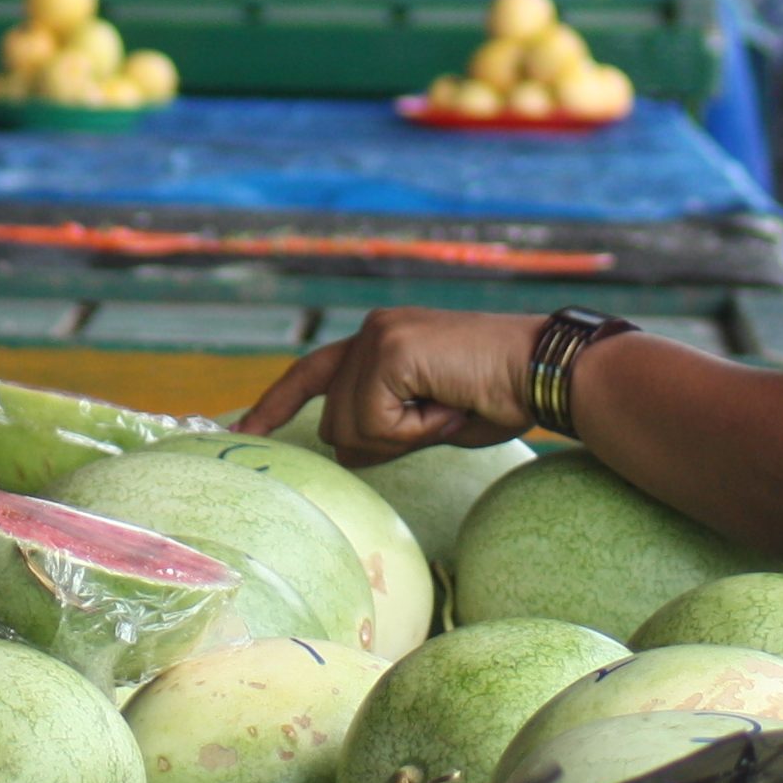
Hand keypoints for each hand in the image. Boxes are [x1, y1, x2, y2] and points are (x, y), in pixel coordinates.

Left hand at [241, 309, 545, 464]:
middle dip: (383, 441)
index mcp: (378, 344)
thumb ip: (382, 426)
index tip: (241, 434)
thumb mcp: (427, 419)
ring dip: (404, 436)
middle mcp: (370, 333)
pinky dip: (415, 429)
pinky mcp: (389, 350)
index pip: (310, 375)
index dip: (273, 406)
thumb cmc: (497, 396)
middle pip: (335, 423)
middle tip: (441, 415)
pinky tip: (448, 403)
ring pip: (352, 428)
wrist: (541, 371)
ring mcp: (377, 337)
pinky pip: (377, 422)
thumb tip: (343, 449)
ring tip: (449, 405)